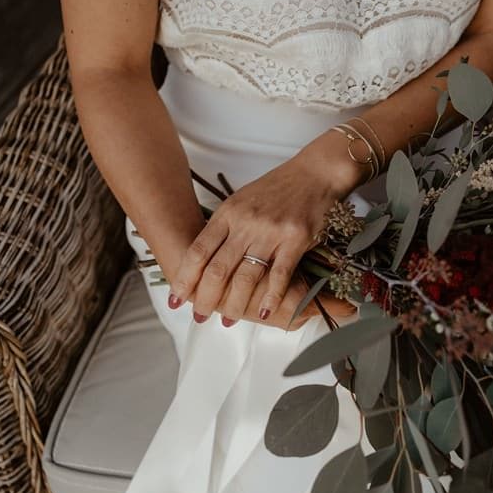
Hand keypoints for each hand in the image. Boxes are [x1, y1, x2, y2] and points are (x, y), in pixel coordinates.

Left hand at [168, 145, 362, 326]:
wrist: (316, 172)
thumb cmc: (280, 188)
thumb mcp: (243, 200)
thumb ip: (226, 227)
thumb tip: (206, 259)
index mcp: (229, 212)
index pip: (198, 251)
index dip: (184, 278)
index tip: (176, 298)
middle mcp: (246, 223)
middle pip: (217, 269)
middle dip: (205, 298)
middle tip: (200, 316)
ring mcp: (271, 232)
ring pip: (246, 277)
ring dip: (235, 304)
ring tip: (229, 320)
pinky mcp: (296, 240)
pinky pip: (279, 275)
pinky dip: (270, 297)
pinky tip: (264, 313)